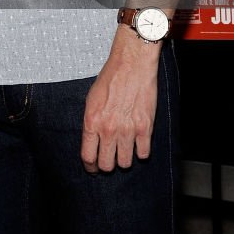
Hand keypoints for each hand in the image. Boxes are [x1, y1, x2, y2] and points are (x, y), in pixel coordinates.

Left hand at [80, 29, 158, 172]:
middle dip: (107, 165)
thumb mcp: (91, 99)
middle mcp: (108, 129)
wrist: (131, 65)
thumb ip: (91, 122)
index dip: (90, 167)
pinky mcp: (145, 128)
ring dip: (124, 158)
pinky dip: (141, 151)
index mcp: (92, 121)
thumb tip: (92, 141)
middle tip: (110, 159)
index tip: (93, 168)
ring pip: (125, 163)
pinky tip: (138, 142)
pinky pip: (143, 153)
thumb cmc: (110, 78)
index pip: (88, 157)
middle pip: (107, 165)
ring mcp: (128, 130)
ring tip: (124, 149)